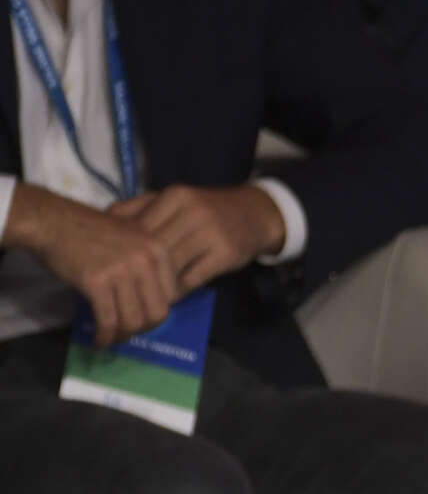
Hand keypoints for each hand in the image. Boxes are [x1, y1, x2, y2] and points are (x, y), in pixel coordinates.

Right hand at [1, 184, 179, 345]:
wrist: (53, 221)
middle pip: (157, 312)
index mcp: (158, 249)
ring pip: (133, 320)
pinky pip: (108, 320)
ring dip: (122, 336)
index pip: (173, 295)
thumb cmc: (89, 231)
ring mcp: (122, 271)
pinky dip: (104, 336)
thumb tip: (153, 299)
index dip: (157, 311)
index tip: (143, 317)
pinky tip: (98, 341)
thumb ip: (148, 263)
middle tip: (128, 332)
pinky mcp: (97, 283)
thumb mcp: (131, 239)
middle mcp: (145, 260)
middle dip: (143, 329)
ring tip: (112, 338)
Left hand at [111, 184, 286, 292]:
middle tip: (122, 287)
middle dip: (137, 270)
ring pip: (170, 266)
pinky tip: (170, 297)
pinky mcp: (225, 254)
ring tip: (143, 295)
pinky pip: (192, 278)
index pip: (138, 227)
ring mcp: (211, 233)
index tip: (113, 265)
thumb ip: (142, 207)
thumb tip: (104, 220)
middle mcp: (192, 212)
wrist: (256, 214)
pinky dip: (178, 290)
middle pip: (152, 249)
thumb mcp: (177, 201)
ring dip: (156, 284)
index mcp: (175, 197)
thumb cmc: (208, 210)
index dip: (123, 249)